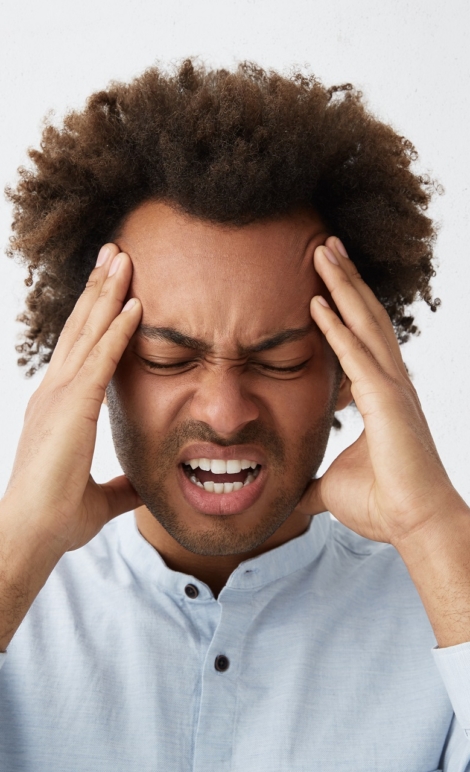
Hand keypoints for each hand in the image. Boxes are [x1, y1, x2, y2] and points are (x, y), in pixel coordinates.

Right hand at [2, 244, 142, 552]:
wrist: (32, 534)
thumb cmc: (57, 516)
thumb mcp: (99, 496)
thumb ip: (121, 486)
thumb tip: (141, 486)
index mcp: (59, 406)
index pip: (81, 349)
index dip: (96, 316)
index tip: (113, 288)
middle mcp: (56, 391)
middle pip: (80, 328)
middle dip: (99, 288)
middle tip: (114, 253)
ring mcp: (60, 395)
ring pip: (88, 332)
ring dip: (108, 293)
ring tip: (122, 258)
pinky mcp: (72, 406)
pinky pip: (101, 359)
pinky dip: (119, 330)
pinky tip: (135, 305)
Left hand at [297, 236, 466, 547]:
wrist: (414, 525)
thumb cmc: (383, 504)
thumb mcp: (333, 485)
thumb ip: (312, 481)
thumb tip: (291, 495)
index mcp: (382, 394)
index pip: (361, 337)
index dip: (345, 305)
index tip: (324, 278)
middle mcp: (391, 382)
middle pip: (366, 317)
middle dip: (345, 279)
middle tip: (325, 244)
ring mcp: (392, 389)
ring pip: (365, 324)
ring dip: (342, 286)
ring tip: (323, 251)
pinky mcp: (387, 403)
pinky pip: (357, 357)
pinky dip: (337, 328)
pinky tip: (317, 302)